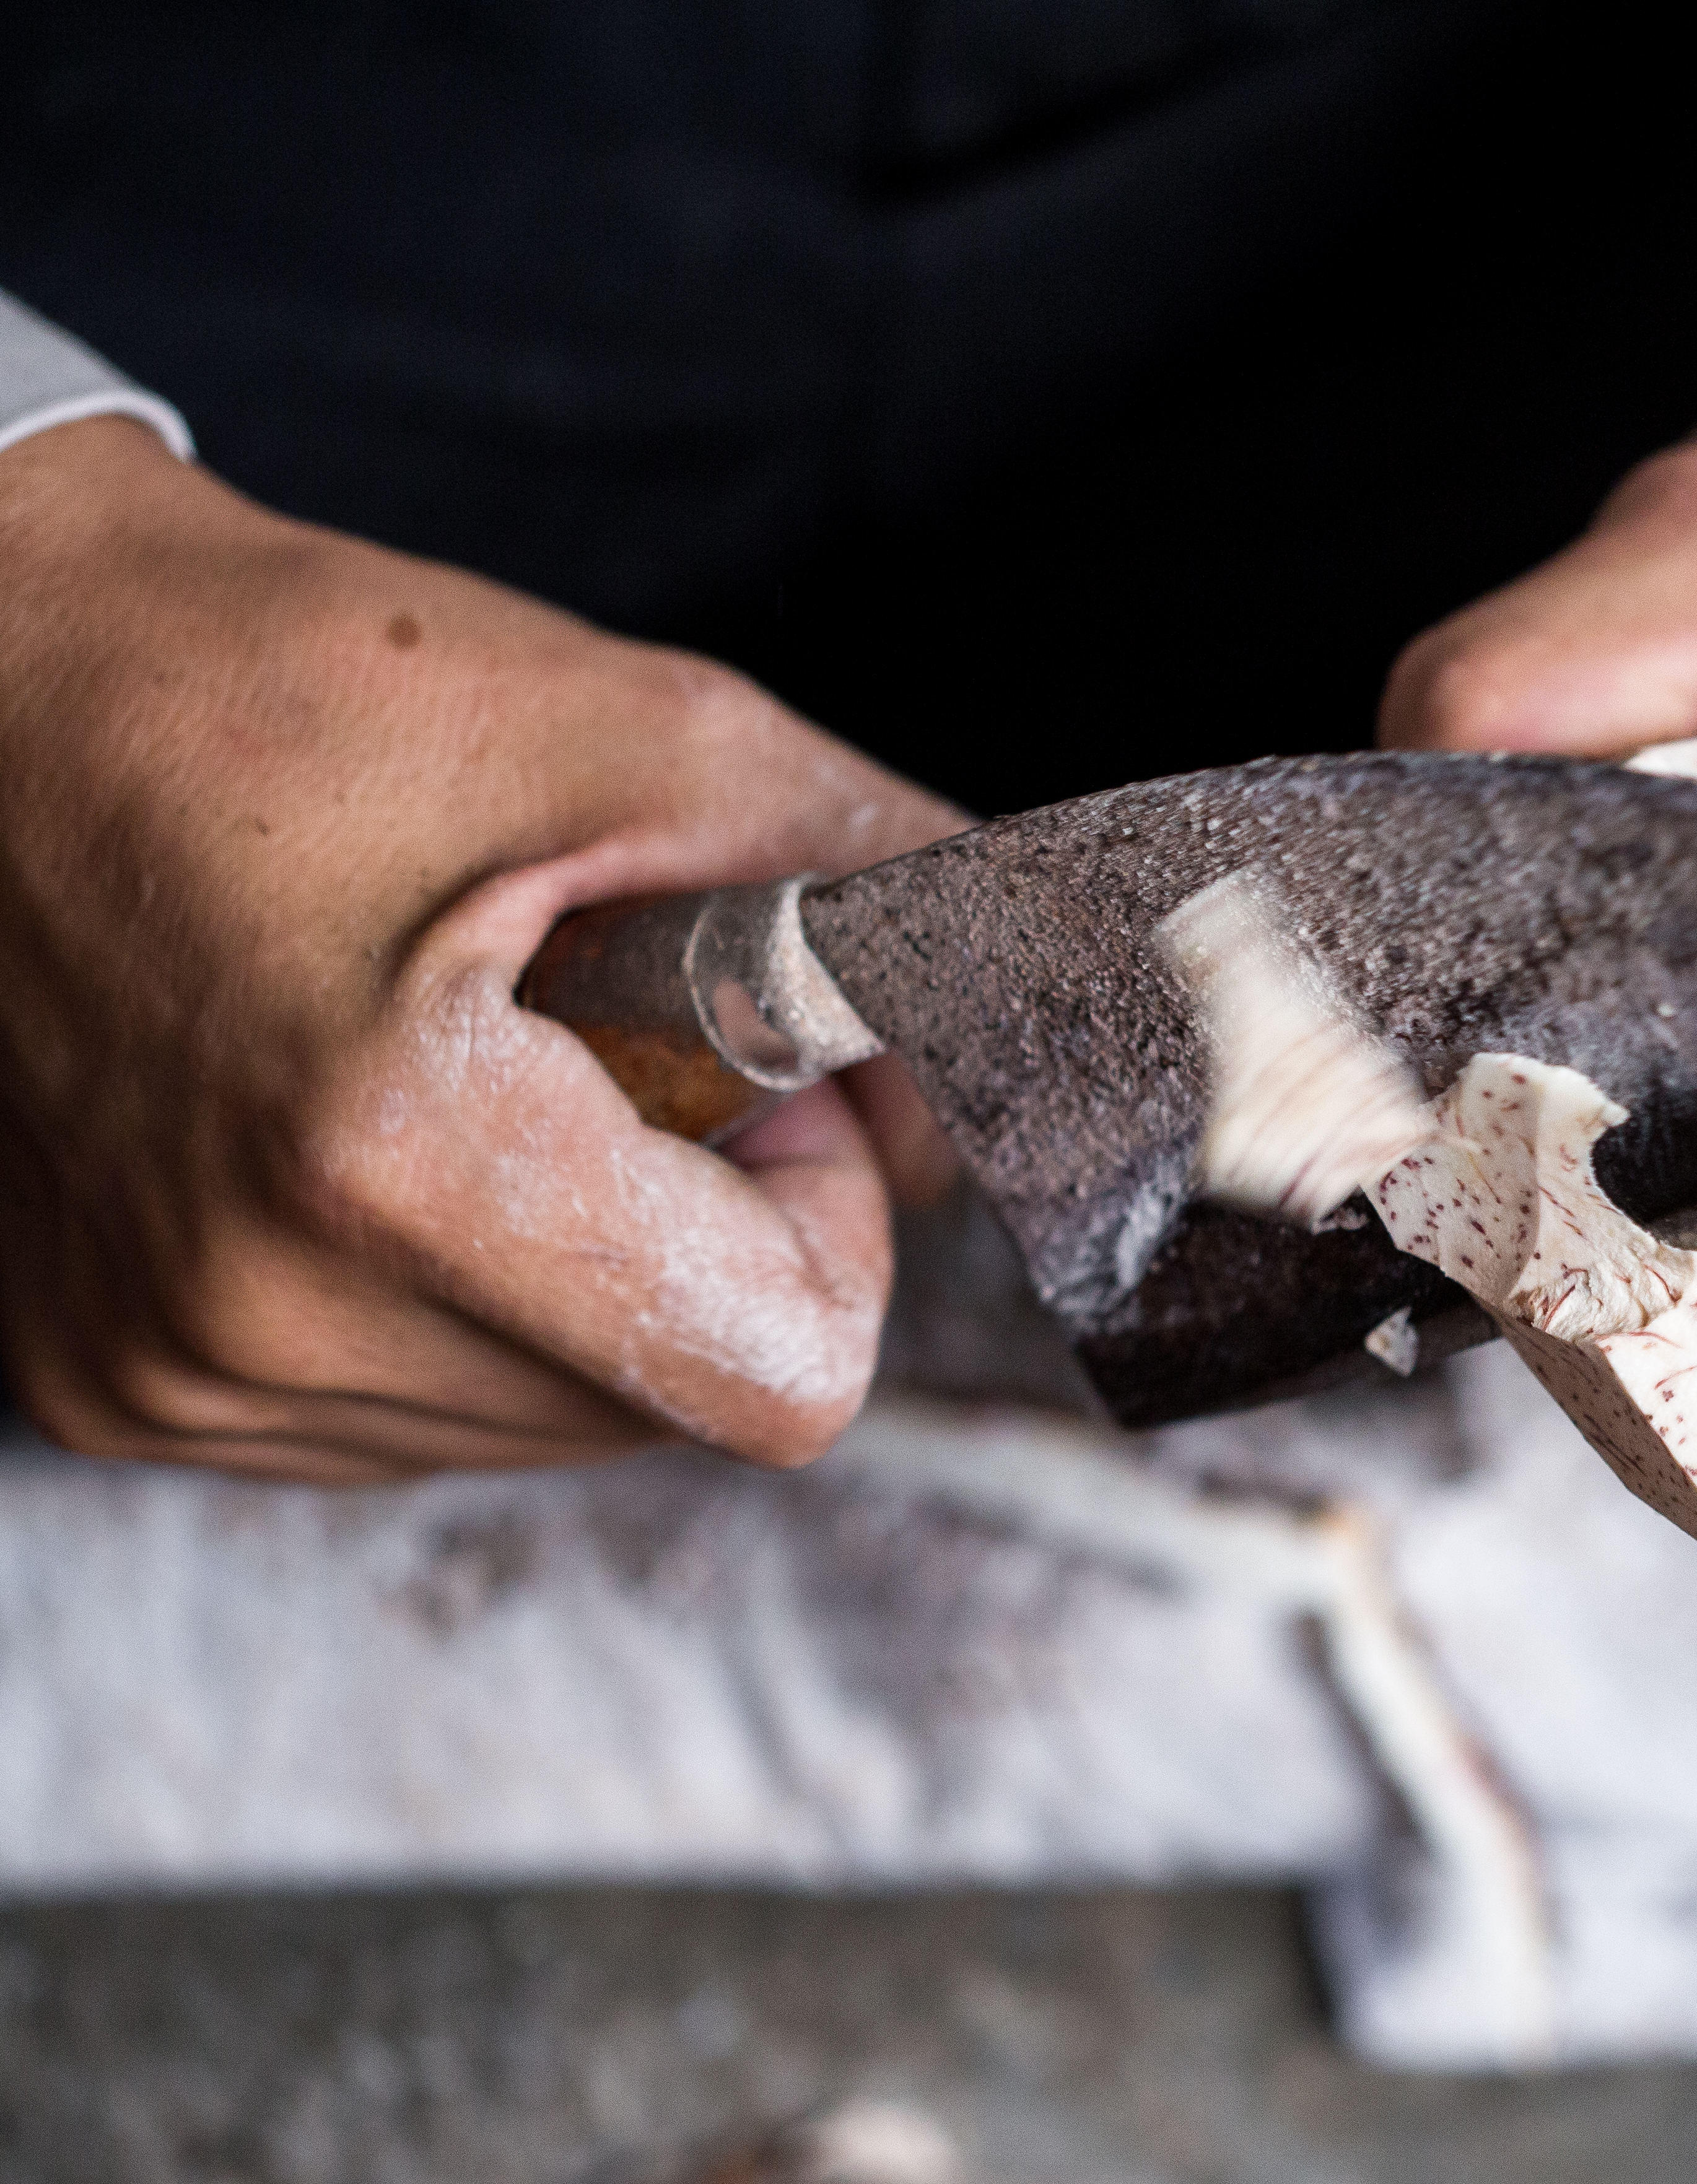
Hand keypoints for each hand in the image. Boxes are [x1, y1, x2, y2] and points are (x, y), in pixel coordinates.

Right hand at [0, 417, 966, 1481]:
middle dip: (711, 1229)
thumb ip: (879, 897)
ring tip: (482, 1065)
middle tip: (627, 1039)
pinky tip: (378, 1125)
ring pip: (549, 1421)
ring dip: (583, 1263)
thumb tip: (1012, 1036)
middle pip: (673, 1402)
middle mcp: (262, 1320)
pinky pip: (405, 1411)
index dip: (827, 1224)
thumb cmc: (284, 679)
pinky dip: (455, 1288)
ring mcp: (175, 1374)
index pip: (776, 1376)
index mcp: (391, 1165)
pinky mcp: (114, 1381)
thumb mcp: (646, 731)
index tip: (766, 1076)